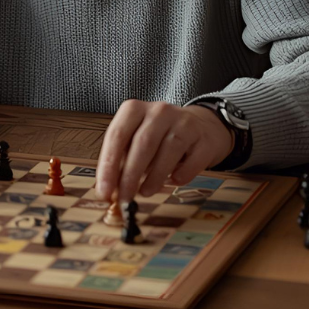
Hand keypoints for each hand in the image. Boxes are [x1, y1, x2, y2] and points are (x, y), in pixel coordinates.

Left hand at [95, 101, 234, 202]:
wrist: (202, 126)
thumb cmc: (161, 136)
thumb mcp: (136, 139)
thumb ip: (121, 159)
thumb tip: (109, 189)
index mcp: (135, 109)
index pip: (117, 135)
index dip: (108, 166)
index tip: (104, 191)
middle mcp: (160, 111)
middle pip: (143, 143)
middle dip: (130, 175)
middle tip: (124, 198)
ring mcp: (185, 122)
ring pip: (168, 150)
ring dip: (154, 177)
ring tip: (146, 192)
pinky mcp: (204, 139)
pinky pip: (193, 161)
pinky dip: (181, 175)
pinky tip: (174, 181)